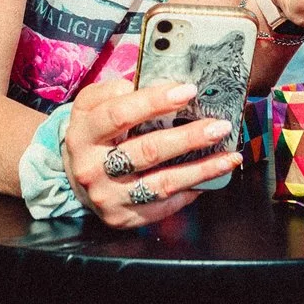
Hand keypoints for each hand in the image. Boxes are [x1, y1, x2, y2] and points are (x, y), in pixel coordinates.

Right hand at [64, 78, 240, 228]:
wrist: (74, 175)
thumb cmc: (94, 132)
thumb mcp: (92, 104)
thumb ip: (116, 90)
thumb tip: (156, 86)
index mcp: (84, 133)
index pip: (120, 114)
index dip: (155, 101)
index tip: (189, 91)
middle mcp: (92, 168)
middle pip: (147, 151)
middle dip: (188, 137)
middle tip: (220, 126)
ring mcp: (108, 196)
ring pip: (161, 183)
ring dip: (201, 169)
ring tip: (228, 156)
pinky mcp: (123, 217)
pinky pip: (163, 205)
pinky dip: (190, 190)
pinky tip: (210, 177)